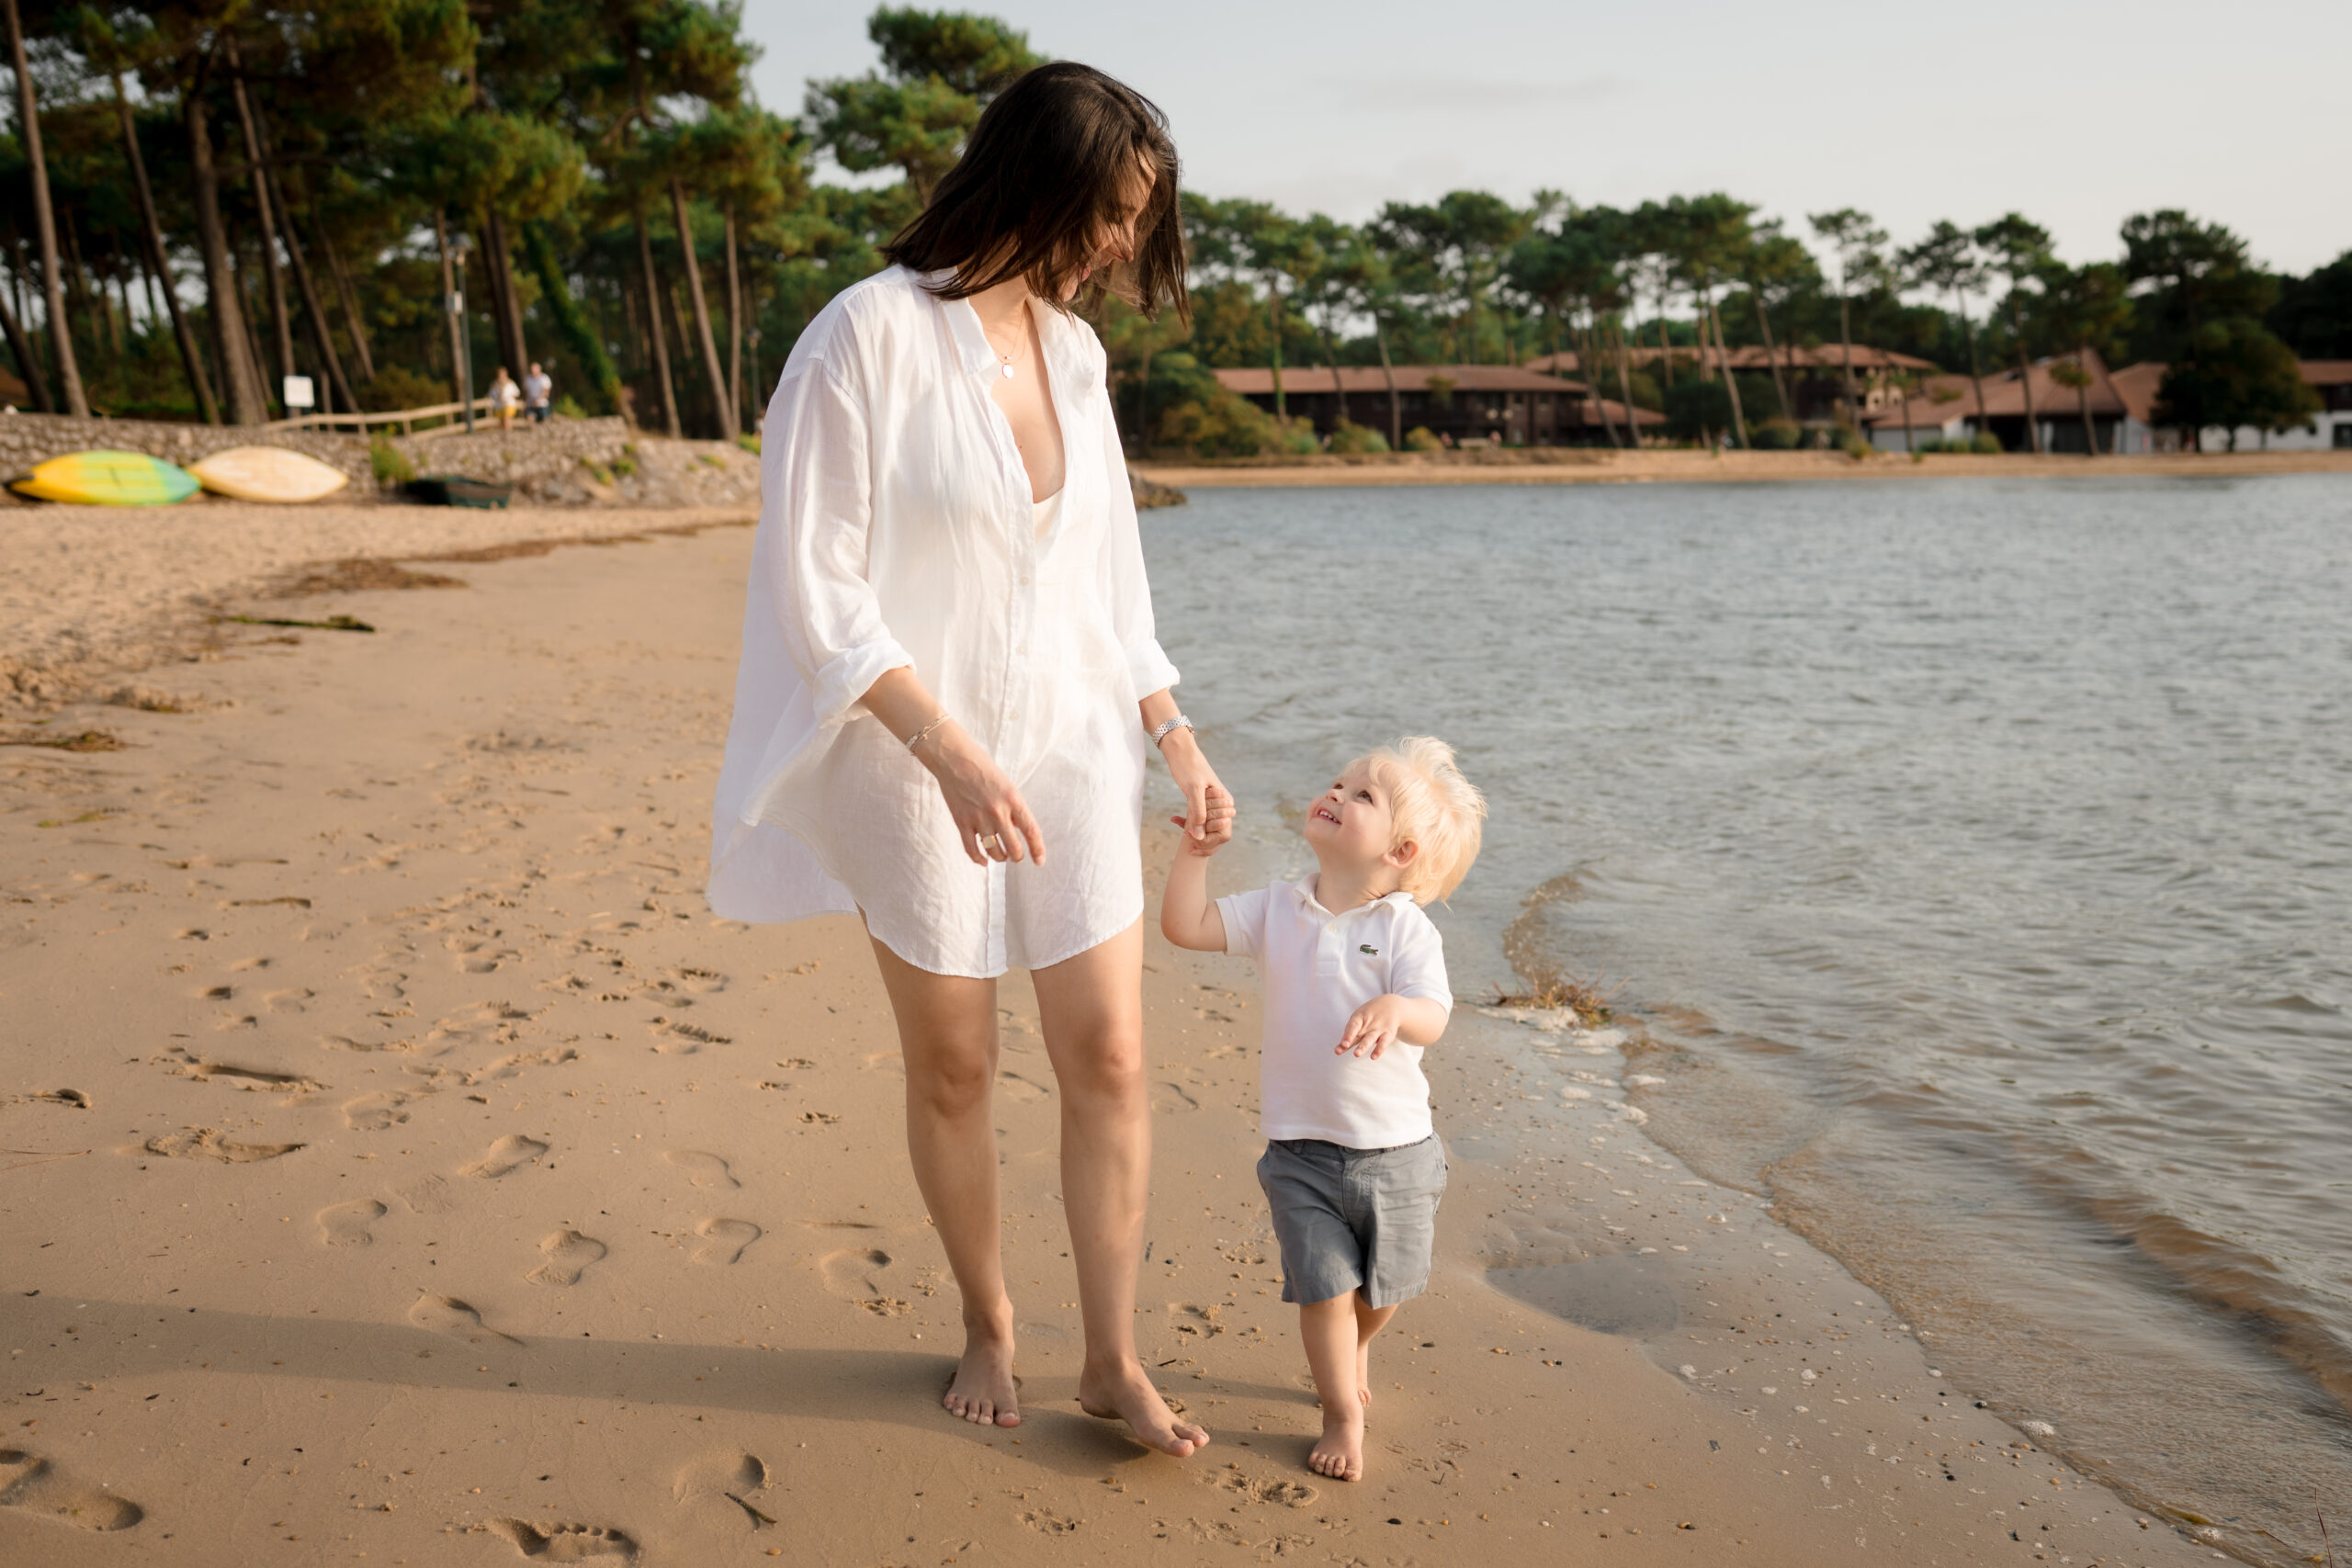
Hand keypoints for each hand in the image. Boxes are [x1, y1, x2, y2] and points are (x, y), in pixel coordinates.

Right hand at [919, 722, 1045, 865]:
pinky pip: (972, 849)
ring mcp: (979, 818)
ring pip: (994, 852)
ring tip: (1000, 855)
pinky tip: (983, 861)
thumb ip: (1013, 808)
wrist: (955, 759)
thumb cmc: (983, 768)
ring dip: (999, 857)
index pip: (1031, 831)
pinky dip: (979, 859)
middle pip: (1013, 848)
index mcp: (1014, 800)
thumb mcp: (1007, 785)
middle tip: (1016, 856)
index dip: (1037, 849)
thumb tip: (1018, 830)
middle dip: (1017, 856)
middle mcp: (998, 811)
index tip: (1039, 861)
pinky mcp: (961, 822)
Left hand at [1159, 728, 1229, 846]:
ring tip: (1177, 820)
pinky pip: (1196, 818)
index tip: (1187, 833)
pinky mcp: (1200, 801)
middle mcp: (1222, 803)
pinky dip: (1186, 821)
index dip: (1206, 837)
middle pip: (1213, 831)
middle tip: (1182, 829)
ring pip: (1203, 826)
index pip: (1222, 832)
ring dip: (1191, 828)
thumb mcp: (1193, 790)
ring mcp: (1211, 803)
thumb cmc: (1188, 767)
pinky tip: (1174, 818)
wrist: (1180, 751)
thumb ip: (1198, 813)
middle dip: (1197, 833)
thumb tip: (1199, 837)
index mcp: (1226, 801)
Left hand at [1337, 995, 1413, 1059]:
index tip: (1342, 1044)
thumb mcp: (1359, 1020)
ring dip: (1363, 1046)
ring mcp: (1378, 1029)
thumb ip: (1350, 1035)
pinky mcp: (1388, 1034)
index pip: (1352, 1026)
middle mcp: (1368, 1024)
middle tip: (1344, 1046)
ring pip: (1370, 1038)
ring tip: (1356, 1054)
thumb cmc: (1369, 1016)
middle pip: (1359, 1033)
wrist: (1392, 1005)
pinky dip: (1379, 1049)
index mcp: (1359, 1018)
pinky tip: (1373, 1057)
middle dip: (1351, 1039)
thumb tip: (1339, 1048)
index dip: (1347, 1034)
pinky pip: (1384, 1042)